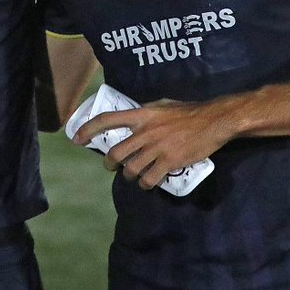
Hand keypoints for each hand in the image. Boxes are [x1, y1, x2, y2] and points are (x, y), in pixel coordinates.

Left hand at [73, 101, 228, 190]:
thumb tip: (132, 118)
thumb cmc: (187, 111)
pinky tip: (148, 183)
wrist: (213, 121)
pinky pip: (149, 179)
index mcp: (141, 114)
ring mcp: (157, 148)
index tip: (76, 138)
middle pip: (116, 153)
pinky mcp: (169, 162)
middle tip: (111, 166)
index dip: (88, 129)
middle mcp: (145, 132)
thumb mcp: (161, 105)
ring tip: (134, 175)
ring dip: (129, 176)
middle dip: (110, 163)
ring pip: (131, 169)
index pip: (107, 119)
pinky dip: (145, 184)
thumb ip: (145, 113)